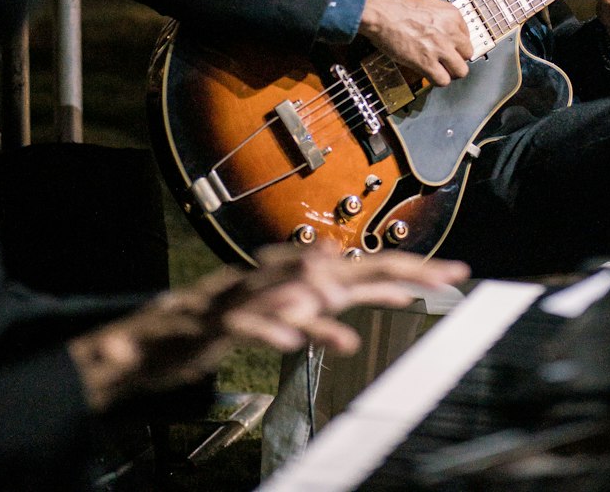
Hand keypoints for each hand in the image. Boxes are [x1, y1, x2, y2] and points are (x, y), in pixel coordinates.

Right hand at [69, 245, 468, 411]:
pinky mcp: (214, 323)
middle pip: (346, 271)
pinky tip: (291, 341)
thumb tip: (350, 300)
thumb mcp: (282, 317)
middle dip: (396, 272)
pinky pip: (246, 327)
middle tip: (442, 278)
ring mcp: (247, 297)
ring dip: (326, 306)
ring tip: (364, 320)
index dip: (410, 268)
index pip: (364, 269)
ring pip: (293, 294)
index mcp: (299, 280)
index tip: (455, 273)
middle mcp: (281, 280)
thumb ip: (318, 308)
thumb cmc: (223, 325)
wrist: (154, 335)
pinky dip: (269, 330)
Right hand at [359, 0, 472, 85]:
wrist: (379, 11)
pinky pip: (442, 80)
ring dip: (450, 72)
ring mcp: (440, 49)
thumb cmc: (395, 3)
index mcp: (451, 15)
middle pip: (467, 54)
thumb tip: (440, 19)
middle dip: (457, 58)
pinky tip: (429, 75)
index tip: (450, 46)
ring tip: (440, 70)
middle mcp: (450, 32)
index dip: (457, 43)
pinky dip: (437, 80)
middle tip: (446, 59)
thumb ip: (439, 11)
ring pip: (460, 71)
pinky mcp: (426, 63)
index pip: (467, 35)